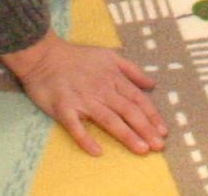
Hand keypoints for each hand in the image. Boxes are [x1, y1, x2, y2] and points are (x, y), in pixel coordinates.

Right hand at [0, 31, 166, 156]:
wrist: (44, 56)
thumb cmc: (77, 57)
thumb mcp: (109, 55)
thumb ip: (131, 70)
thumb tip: (152, 84)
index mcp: (113, 78)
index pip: (137, 99)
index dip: (152, 115)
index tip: (163, 131)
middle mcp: (102, 90)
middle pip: (128, 111)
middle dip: (145, 129)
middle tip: (159, 146)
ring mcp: (83, 100)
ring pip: (109, 120)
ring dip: (126, 135)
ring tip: (141, 149)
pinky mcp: (64, 109)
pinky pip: (76, 127)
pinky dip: (86, 139)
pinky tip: (97, 151)